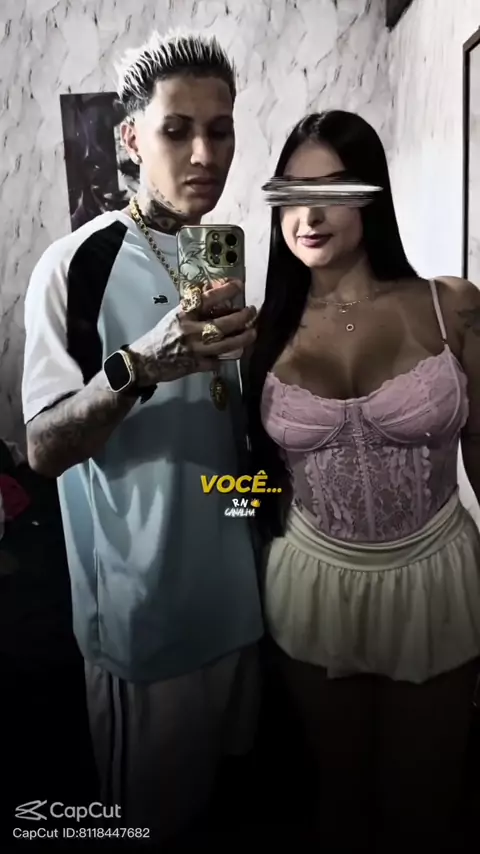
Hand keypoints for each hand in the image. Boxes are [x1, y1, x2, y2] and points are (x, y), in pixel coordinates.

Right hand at [129, 279, 256, 385]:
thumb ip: (196, 306)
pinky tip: (236, 351)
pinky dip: (229, 356)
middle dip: (242, 317)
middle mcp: (190, 330)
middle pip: (223, 324)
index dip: (226, 290)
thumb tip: (217, 290)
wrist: (145, 361)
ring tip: (252, 332)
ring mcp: (195, 349)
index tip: (239, 285)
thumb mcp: (176, 315)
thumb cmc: (162, 334)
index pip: (208, 298)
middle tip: (252, 312)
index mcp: (183, 314)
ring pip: (226, 344)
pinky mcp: (197, 365)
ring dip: (243, 338)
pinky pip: (218, 361)